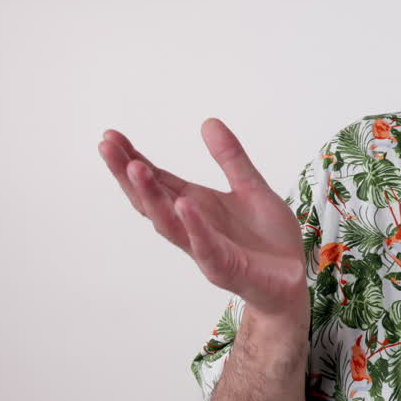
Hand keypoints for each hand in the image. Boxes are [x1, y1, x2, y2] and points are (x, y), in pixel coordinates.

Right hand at [98, 118, 309, 316]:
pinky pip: (206, 246)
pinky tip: (183, 204)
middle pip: (150, 200)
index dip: (132, 159)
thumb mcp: (251, 187)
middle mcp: (192, 227)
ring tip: (136, 168)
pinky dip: (194, 226)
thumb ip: (231, 159)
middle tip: (107, 146)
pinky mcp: (225, 268)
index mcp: (195, 206)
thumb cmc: (268, 239)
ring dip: (151, 197)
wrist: (292, 279)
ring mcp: (205, 249)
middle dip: (127, 174)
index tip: (110, 136)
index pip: (157, 181)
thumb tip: (208, 121)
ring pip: (169, 224)